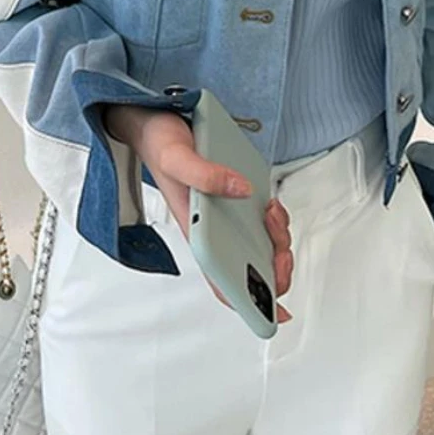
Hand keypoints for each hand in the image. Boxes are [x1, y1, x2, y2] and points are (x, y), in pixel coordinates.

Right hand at [105, 105, 293, 322]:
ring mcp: (226, 215)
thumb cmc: (159, 144)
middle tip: (279, 242)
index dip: (251, 304)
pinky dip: (273, 219)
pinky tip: (270, 204)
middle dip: (277, 264)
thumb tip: (243, 190)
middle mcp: (213, 230)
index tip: (276, 314)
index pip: (222, 282)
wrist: (155, 120)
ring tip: (271, 211)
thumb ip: (205, 174)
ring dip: (277, 237)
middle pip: (251, 269)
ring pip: (261, 245)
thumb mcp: (177, 157)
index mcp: (196, 233)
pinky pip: (261, 221)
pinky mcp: (235, 197)